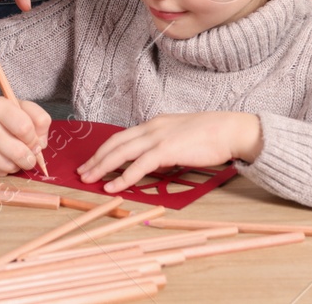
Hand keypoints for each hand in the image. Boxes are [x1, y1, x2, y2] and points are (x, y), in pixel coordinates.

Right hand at [0, 96, 52, 177]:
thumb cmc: (3, 116)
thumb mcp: (23, 108)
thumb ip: (40, 120)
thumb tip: (40, 145)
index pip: (25, 128)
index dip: (34, 139)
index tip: (34, 140)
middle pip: (18, 152)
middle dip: (30, 158)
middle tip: (30, 156)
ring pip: (8, 166)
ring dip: (17, 165)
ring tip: (14, 156)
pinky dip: (4, 170)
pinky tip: (1, 159)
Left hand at [76, 113, 262, 192]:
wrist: (229, 129)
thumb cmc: (210, 135)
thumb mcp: (180, 136)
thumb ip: (165, 145)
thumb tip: (154, 160)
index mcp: (154, 124)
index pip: (122, 136)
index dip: (104, 149)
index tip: (92, 161)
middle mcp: (151, 127)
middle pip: (115, 143)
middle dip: (96, 158)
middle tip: (81, 172)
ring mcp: (158, 137)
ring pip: (121, 153)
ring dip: (102, 167)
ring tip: (88, 179)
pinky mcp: (166, 150)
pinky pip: (139, 166)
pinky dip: (123, 177)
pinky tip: (112, 187)